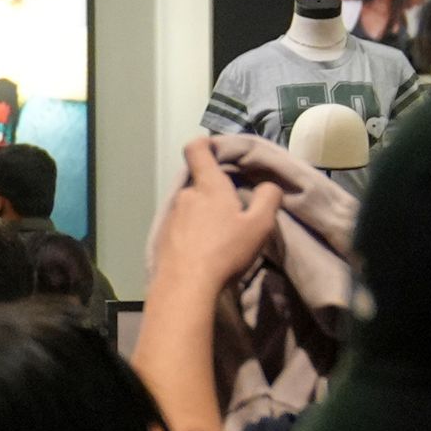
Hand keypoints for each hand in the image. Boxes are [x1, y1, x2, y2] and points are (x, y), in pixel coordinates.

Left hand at [149, 139, 281, 300]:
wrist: (185, 286)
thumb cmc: (225, 251)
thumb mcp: (260, 225)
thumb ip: (268, 199)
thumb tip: (268, 185)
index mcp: (208, 186)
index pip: (197, 149)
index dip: (206, 144)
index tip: (218, 151)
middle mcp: (185, 195)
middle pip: (198, 181)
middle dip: (214, 190)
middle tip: (232, 208)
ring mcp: (170, 216)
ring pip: (189, 205)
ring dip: (203, 213)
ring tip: (219, 234)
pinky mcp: (162, 237)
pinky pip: (180, 226)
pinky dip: (191, 231)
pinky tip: (203, 250)